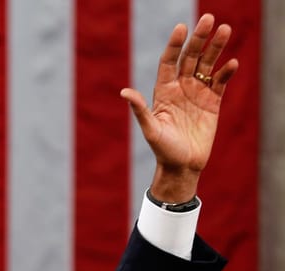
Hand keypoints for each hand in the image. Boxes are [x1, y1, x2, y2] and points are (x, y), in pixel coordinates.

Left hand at [120, 13, 238, 202]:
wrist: (182, 166)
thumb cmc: (163, 150)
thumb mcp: (151, 130)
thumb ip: (140, 110)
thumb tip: (124, 92)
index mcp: (164, 91)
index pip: (169, 62)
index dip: (175, 45)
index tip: (181, 28)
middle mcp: (180, 88)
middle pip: (190, 57)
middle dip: (199, 39)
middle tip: (209, 19)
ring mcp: (197, 93)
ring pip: (207, 64)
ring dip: (216, 48)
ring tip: (225, 30)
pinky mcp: (213, 102)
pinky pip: (220, 81)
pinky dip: (226, 72)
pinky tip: (232, 63)